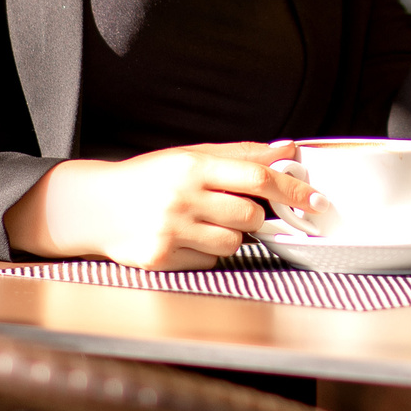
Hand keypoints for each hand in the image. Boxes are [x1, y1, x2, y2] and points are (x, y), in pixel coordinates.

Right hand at [2, 140, 314, 269]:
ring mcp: (171, 230)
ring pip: (233, 242)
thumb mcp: (192, 156)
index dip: (291, 188)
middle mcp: (182, 197)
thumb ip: (242, 154)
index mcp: (193, 166)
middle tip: (234, 208)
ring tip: (200, 221)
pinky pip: (209, 260)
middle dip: (254, 215)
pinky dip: (205, 251)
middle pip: (250, 215)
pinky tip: (183, 237)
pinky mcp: (162, 257)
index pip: (256, 176)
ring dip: (228, 235)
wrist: (96, 205)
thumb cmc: (150, 178)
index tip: (314, 199)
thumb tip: (288, 150)